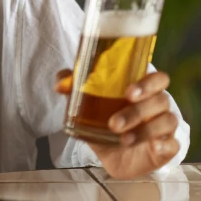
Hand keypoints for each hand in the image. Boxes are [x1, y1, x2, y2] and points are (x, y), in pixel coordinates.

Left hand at [56, 69, 179, 178]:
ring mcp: (165, 126)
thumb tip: (60, 84)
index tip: (129, 92)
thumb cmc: (105, 119)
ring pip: (166, 121)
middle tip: (114, 123)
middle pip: (160, 100)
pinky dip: (164, 145)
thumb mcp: (88, 105)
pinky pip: (173, 144)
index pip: (157, 78)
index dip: (148, 83)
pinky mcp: (167, 147)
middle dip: (137, 111)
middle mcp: (157, 105)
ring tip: (122, 139)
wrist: (115, 154)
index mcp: (143, 90)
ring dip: (145, 130)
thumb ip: (74, 88)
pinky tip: (154, 147)